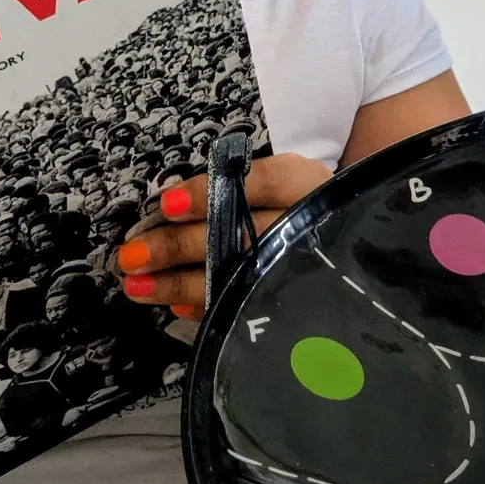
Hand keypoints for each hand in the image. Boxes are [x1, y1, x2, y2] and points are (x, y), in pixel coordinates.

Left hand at [116, 153, 330, 319]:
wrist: (354, 236)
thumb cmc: (296, 199)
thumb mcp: (281, 177)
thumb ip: (237, 183)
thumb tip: (170, 205)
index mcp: (302, 182)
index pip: (257, 183)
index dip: (210, 194)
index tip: (166, 204)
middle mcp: (304, 223)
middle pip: (238, 234)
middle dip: (179, 246)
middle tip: (131, 255)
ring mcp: (301, 265)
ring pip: (236, 275)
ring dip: (179, 283)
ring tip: (136, 285)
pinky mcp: (296, 302)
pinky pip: (246, 306)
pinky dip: (207, 306)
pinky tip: (174, 305)